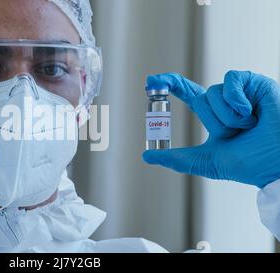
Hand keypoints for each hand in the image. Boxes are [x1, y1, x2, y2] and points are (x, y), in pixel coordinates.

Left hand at [143, 71, 279, 187]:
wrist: (276, 162)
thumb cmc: (249, 163)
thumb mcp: (207, 161)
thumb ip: (177, 159)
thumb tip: (146, 156)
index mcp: (213, 116)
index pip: (188, 94)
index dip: (171, 85)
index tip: (152, 80)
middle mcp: (224, 101)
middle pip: (200, 99)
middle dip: (215, 122)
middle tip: (236, 134)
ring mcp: (239, 91)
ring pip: (213, 93)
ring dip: (229, 117)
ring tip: (250, 126)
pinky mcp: (253, 83)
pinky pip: (230, 81)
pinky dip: (238, 101)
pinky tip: (253, 113)